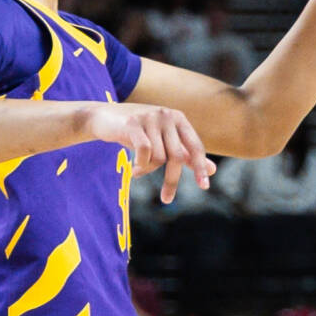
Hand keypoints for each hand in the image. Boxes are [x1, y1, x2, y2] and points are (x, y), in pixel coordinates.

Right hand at [82, 102, 213, 203]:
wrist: (102, 117)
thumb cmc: (137, 132)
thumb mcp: (163, 141)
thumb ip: (186, 155)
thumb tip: (213, 170)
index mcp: (178, 118)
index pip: (195, 146)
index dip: (200, 167)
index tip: (204, 187)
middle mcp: (167, 116)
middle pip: (177, 156)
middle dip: (172, 180)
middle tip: (166, 199)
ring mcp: (150, 118)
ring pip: (159, 157)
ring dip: (148, 171)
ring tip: (137, 171)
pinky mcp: (133, 123)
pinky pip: (144, 152)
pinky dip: (140, 166)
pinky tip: (132, 170)